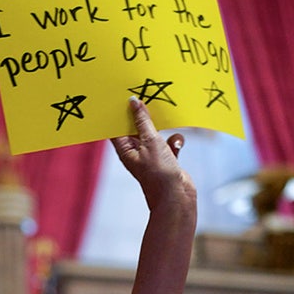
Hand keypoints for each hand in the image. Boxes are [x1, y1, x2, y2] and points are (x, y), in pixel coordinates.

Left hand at [109, 97, 195, 211]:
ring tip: (165, 115)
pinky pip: (170, 143)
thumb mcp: (150, 141)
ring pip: (155, 134)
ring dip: (162, 128)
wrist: (177, 197)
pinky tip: (177, 144)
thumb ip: (143, 121)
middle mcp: (136, 152)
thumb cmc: (159, 172)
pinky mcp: (167, 158)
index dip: (118, 113)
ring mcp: (152, 156)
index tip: (121, 96)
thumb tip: (133, 102)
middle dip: (142, 116)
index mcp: (125, 149)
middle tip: (146, 96)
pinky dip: (174, 141)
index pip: (116, 127)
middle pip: (137, 128)